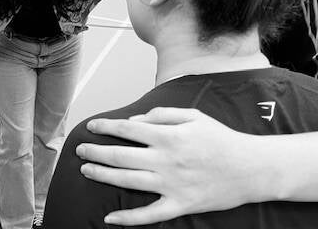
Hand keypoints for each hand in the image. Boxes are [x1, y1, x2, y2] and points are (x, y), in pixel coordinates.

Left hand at [77, 108, 259, 225]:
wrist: (252, 169)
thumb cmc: (221, 139)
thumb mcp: (193, 116)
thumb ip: (162, 115)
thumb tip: (135, 120)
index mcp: (168, 136)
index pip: (127, 129)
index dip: (105, 127)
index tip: (92, 126)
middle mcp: (166, 160)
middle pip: (120, 155)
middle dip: (96, 152)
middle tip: (81, 150)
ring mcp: (171, 184)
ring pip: (128, 181)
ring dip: (103, 175)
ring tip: (86, 170)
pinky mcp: (179, 205)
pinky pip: (149, 214)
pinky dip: (128, 219)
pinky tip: (110, 219)